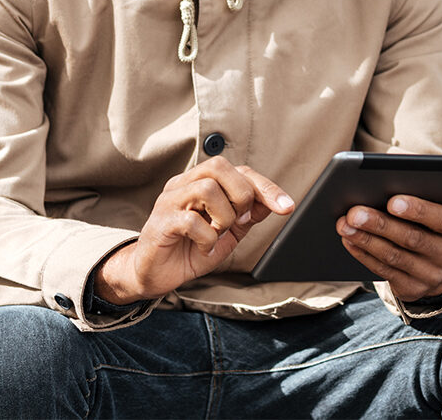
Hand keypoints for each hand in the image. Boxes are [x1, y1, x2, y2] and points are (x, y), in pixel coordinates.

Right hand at [95, 156, 293, 303]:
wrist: (154, 275)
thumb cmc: (189, 249)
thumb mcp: (228, 233)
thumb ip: (248, 215)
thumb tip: (273, 202)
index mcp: (200, 182)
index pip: (238, 170)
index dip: (265, 186)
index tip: (287, 206)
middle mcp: (183, 184)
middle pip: (219, 166)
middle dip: (241, 194)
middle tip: (238, 222)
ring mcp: (169, 201)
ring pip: (207, 188)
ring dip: (224, 217)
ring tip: (217, 234)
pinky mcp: (160, 223)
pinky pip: (192, 220)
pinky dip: (207, 238)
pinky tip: (204, 247)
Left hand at [336, 190, 441, 302]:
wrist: (440, 260)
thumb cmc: (431, 219)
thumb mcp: (436, 202)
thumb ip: (424, 182)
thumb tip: (399, 160)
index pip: (441, 218)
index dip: (418, 210)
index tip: (392, 200)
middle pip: (412, 239)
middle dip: (381, 224)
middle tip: (354, 211)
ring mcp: (432, 276)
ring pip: (395, 257)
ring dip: (366, 239)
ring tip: (344, 224)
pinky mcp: (413, 289)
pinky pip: (385, 273)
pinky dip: (364, 255)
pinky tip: (349, 241)